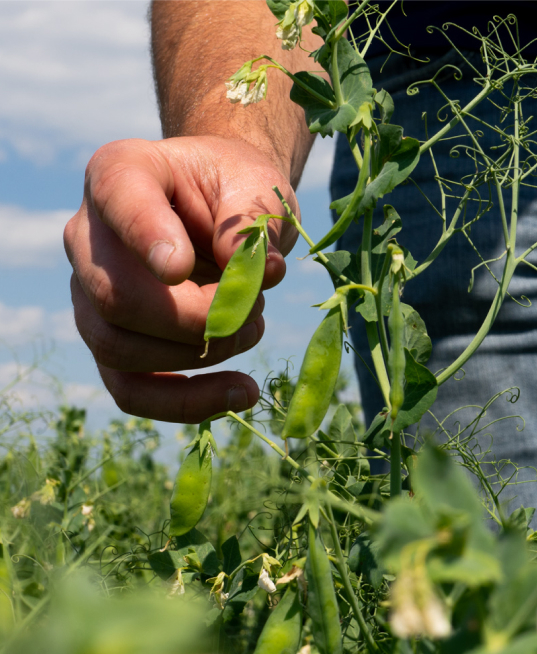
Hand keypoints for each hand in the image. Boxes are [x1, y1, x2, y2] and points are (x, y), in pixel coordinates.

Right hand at [64, 135, 298, 422]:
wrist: (223, 209)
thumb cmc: (235, 190)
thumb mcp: (257, 185)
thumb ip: (251, 219)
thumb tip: (251, 273)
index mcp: (120, 175)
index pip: (117, 201)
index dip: (145, 237)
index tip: (181, 267)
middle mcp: (88, 238)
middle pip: (116, 297)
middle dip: (196, 319)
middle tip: (254, 310)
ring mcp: (91, 296)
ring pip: (118, 349)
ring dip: (200, 354)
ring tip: (252, 329)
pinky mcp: (111, 344)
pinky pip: (131, 391)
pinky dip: (187, 403)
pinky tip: (240, 393)